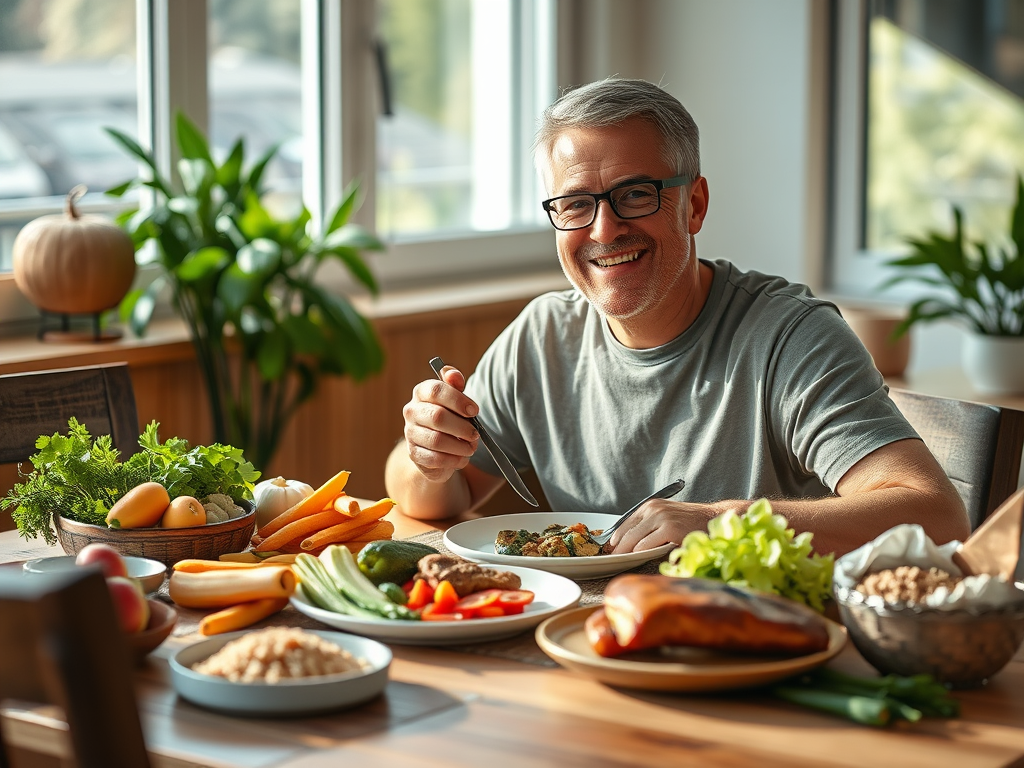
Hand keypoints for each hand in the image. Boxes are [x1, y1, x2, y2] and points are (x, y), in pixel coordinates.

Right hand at [401, 365, 480, 483]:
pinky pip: (435, 459)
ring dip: (459, 446)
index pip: (436, 390)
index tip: (474, 411)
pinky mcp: (414, 454)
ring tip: (471, 447)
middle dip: (462, 427)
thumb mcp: (455, 398)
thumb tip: (453, 375)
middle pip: (437, 417)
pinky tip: (462, 457)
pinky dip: (454, 460)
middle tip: (475, 434)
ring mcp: (410, 433)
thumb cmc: (449, 416)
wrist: (436, 446)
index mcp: (421, 392)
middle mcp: (411, 411)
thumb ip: (455, 384)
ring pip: (436, 440)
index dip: (458, 400)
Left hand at [607, 499, 714, 553]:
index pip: (624, 524)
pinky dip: (640, 554)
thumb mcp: (665, 518)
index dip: (615, 539)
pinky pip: (647, 545)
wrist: (713, 518)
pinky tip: (637, 560)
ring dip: (626, 554)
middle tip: (611, 560)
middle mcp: (652, 509)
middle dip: (617, 549)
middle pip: (626, 533)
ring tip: (621, 563)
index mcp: (649, 506)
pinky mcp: (669, 528)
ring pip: (633, 540)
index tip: (610, 551)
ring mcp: (661, 518)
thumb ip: (649, 526)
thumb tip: (628, 543)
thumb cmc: (690, 522)